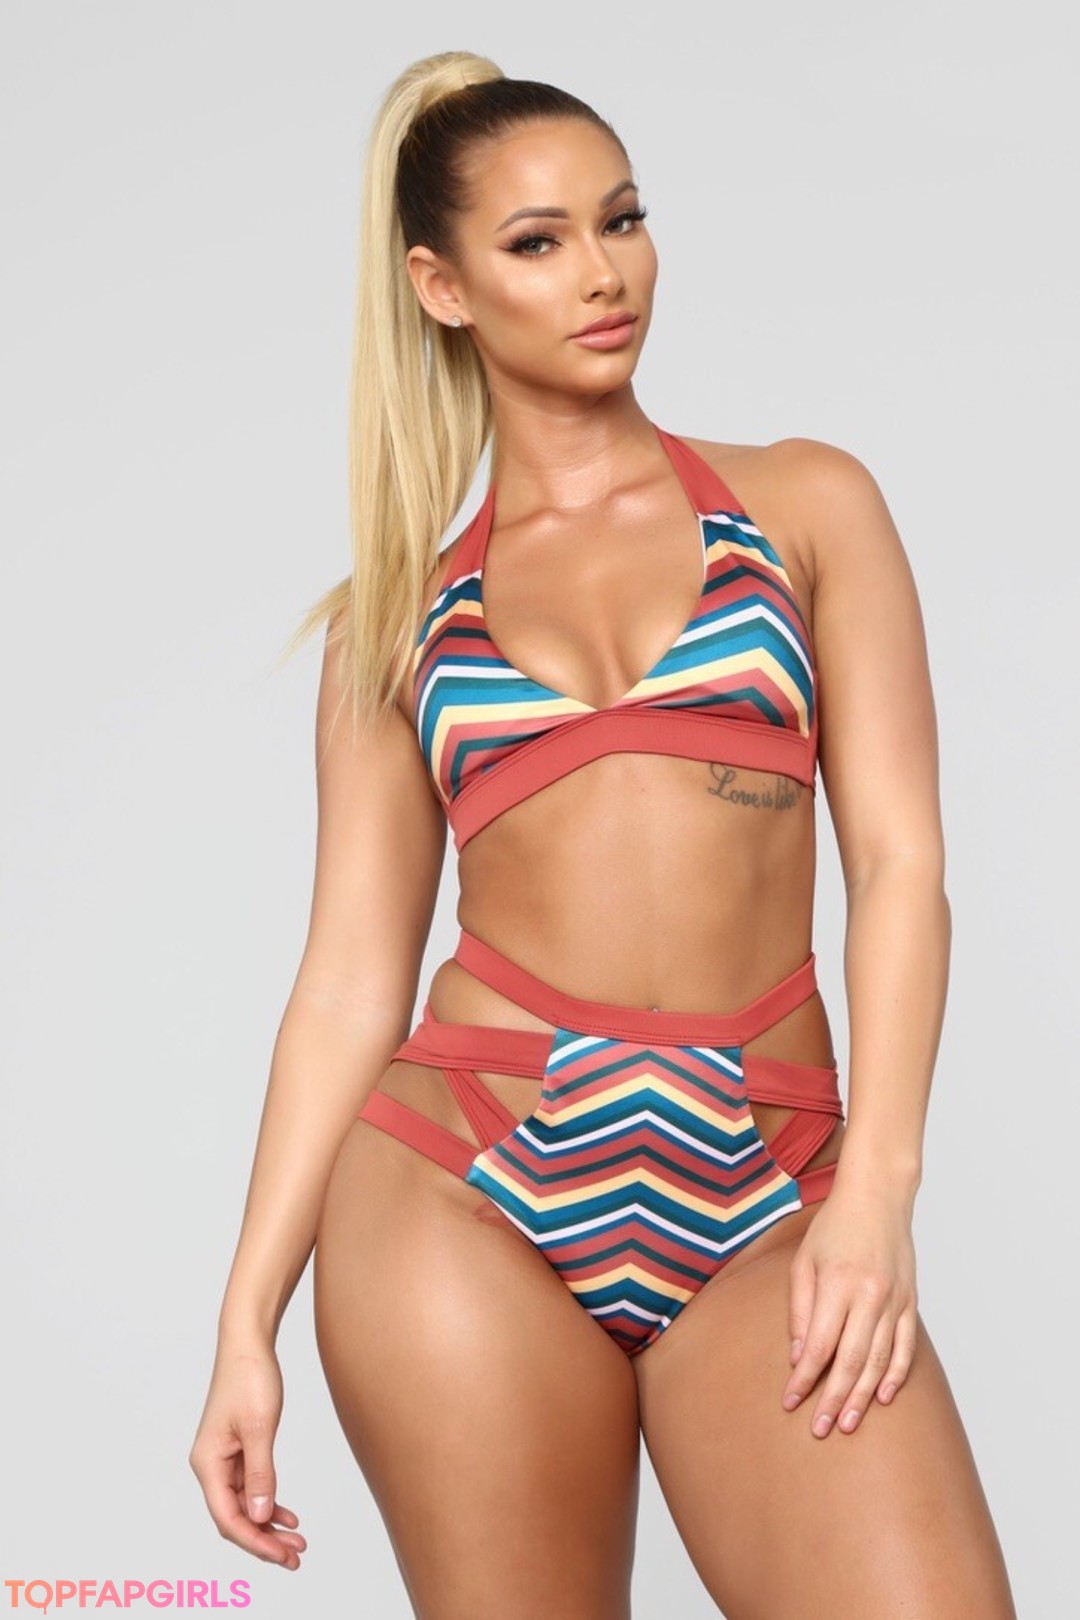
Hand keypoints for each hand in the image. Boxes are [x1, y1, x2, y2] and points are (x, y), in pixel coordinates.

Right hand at [188, 1338, 306, 1568]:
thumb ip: (261, 1474)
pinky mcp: (237, 1448)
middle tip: (296, 1556)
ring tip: (297, 1540)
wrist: (248, 1343)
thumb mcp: (260, 1428)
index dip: (255, 1542)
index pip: (228, 1518)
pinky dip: (268, 1501)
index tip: (283, 1556)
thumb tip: (261, 1517)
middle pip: (235, 1517)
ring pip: (245, 1504)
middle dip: (264, 1540)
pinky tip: (287, 1514)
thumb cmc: (250, 1378)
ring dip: (268, 1524)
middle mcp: (211, 1465)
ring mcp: (223, 1458)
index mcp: (208, 1463)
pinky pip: (251, 1486)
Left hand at [781, 1177, 917, 1437]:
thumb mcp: (803, 1262)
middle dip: (833, 1399)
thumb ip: (799, 1310)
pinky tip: (882, 1397)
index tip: (790, 1402)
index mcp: (837, 1284)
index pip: (818, 1345)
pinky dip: (895, 1375)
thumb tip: (799, 1357)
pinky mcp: (911, 1303)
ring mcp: (895, 1301)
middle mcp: (869, 1295)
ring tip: (848, 1423)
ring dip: (862, 1396)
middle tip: (820, 1429)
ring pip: (879, 1360)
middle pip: (850, 1361)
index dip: (804, 1379)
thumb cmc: (833, 1228)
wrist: (878, 1198)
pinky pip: (905, 1348)